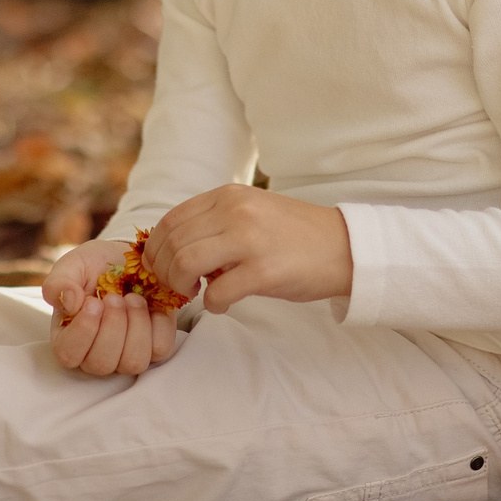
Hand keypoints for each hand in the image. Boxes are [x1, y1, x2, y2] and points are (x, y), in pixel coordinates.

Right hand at [43, 238, 178, 375]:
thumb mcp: (71, 267)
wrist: (129, 259)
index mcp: (68, 339)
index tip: (93, 302)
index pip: (69, 355)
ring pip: (133, 362)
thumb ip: (58, 284)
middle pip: (102, 363)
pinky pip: (160, 348)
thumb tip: (69, 304)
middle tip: (115, 297)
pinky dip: (158, 323)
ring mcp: (126, 355)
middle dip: (112, 325)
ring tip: (133, 298)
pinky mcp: (155, 348)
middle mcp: (96, 355)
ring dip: (136, 325)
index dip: (83, 331)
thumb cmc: (95, 267)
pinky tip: (150, 305)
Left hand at [143, 185, 350, 313]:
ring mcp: (250, 240)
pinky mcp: (264, 272)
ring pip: (185, 264)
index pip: (171, 220)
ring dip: (181, 286)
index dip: (155, 249)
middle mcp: (236, 211)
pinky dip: (213, 304)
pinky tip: (225, 303)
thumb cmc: (294, 235)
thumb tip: (174, 251)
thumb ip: (215, 222)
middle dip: (165, 272)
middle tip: (179, 286)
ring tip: (197, 292)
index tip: (161, 268)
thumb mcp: (251, 211)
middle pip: (172, 244)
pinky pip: (216, 294)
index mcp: (229, 195)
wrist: (344, 248)